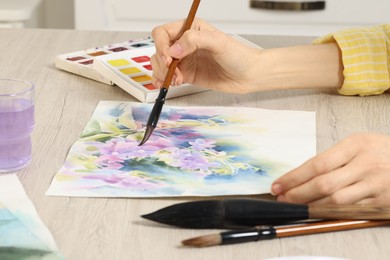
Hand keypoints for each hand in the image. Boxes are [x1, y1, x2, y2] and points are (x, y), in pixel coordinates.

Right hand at [150, 19, 262, 92]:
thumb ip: (194, 40)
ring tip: (175, 80)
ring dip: (162, 73)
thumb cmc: (239, 55)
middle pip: (159, 50)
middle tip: (172, 71)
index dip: (161, 46)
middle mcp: (185, 44)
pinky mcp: (187, 75)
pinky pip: (167, 77)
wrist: (249, 75)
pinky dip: (163, 81)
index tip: (169, 58)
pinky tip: (170, 84)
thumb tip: (174, 49)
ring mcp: (185, 60)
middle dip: (162, 62)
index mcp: (191, 29)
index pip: (163, 33)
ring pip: (160, 64)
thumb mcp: (218, 42)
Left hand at [271, 133, 389, 204]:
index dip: (294, 177)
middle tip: (282, 198)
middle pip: (323, 183)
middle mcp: (364, 164)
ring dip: (311, 205)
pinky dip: (331, 211)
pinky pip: (351, 209)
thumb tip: (302, 175)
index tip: (278, 185)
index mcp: (355, 145)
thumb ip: (334, 158)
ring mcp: (374, 184)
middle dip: (297, 193)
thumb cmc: (381, 151)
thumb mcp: (358, 144)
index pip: (317, 164)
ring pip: (335, 200)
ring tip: (296, 205)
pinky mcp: (381, 200)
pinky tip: (318, 210)